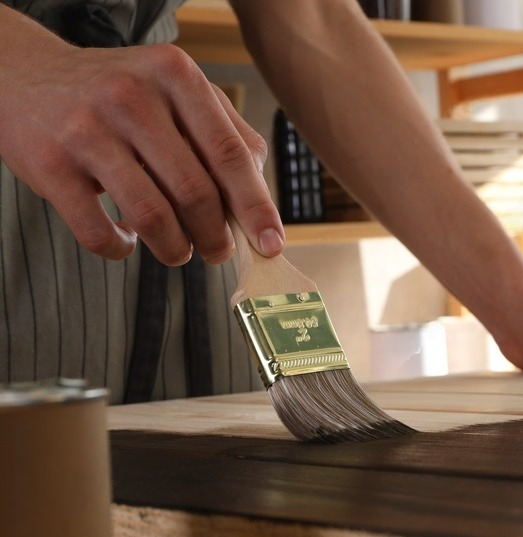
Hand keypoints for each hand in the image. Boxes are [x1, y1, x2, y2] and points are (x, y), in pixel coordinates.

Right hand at [0, 7, 283, 264]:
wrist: (25, 75)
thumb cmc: (119, 94)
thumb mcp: (175, 92)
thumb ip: (225, 135)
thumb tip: (261, 203)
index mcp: (175, 75)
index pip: (231, 154)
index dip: (256, 207)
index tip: (272, 243)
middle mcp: (132, 96)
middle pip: (197, 192)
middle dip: (216, 236)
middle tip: (218, 251)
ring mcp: (87, 129)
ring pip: (153, 218)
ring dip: (175, 249)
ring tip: (178, 249)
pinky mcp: (51, 165)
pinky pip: (100, 232)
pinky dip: (122, 249)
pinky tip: (127, 240)